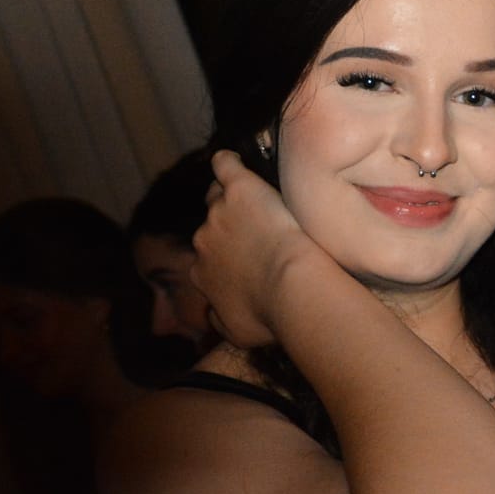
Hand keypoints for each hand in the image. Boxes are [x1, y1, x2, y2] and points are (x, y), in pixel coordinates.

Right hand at [191, 149, 321, 347]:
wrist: (292, 284)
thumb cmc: (272, 315)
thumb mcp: (238, 333)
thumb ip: (220, 321)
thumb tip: (211, 316)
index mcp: (202, 273)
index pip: (209, 256)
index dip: (227, 254)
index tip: (248, 255)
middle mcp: (202, 240)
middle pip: (212, 224)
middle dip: (230, 226)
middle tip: (260, 229)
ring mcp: (219, 212)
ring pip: (219, 195)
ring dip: (233, 196)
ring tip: (256, 198)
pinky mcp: (239, 188)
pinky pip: (225, 166)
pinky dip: (228, 161)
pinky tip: (234, 160)